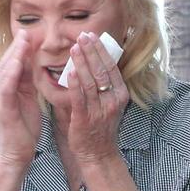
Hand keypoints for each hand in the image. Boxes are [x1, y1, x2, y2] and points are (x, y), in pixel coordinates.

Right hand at [0, 30, 41, 168]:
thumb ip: (28, 83)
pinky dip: (10, 74)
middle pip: (7, 63)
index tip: (31, 34)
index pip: (14, 64)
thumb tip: (33, 66)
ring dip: (13, 55)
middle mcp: (0, 91)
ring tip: (22, 40)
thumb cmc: (24, 130)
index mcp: (8, 89)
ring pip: (5, 72)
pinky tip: (17, 63)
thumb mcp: (29, 101)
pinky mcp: (1, 108)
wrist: (17, 153)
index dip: (21, 49)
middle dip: (17, 46)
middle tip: (26, 30)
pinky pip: (5, 87)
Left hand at [52, 31, 128, 161]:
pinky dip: (75, 85)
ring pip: (91, 82)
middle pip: (102, 71)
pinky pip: (80, 99)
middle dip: (92, 51)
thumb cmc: (100, 127)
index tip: (92, 36)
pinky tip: (69, 72)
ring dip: (82, 63)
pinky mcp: (85, 119)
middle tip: (83, 35)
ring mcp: (99, 110)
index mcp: (120, 94)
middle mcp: (112, 100)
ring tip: (75, 47)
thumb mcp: (109, 103)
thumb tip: (96, 61)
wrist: (98, 154)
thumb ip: (104, 85)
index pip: (111, 67)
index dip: (101, 50)